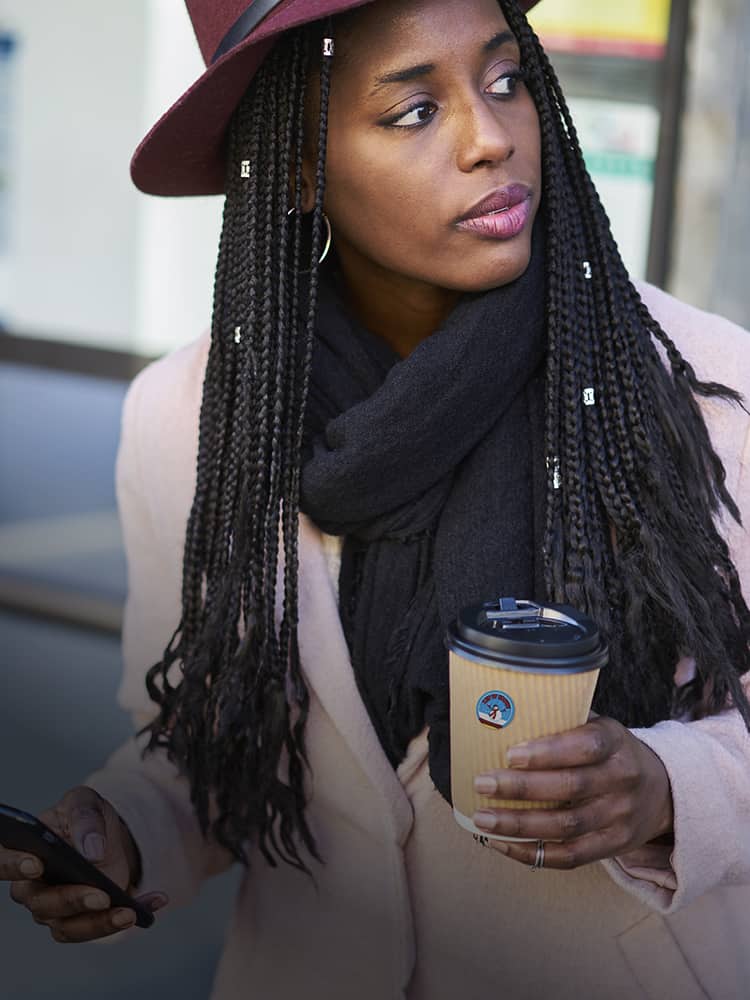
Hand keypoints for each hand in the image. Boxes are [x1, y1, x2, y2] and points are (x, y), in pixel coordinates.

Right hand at [2, 785, 167, 941]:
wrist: (106, 834)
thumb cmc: (85, 816)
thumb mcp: (87, 803)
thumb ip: (85, 819)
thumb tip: (92, 851)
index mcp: (23, 851)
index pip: (4, 861)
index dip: (14, 865)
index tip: (36, 863)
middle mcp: (31, 887)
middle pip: (42, 903)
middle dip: (72, 900)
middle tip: (101, 895)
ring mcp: (53, 909)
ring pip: (69, 926)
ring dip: (101, 922)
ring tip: (130, 912)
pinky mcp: (78, 920)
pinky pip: (98, 927)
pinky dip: (127, 916)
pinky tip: (154, 901)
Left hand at [472, 717, 673, 869]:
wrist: (662, 790)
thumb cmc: (609, 751)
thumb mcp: (598, 727)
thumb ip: (562, 721)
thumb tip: (502, 714)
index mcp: (616, 742)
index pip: (586, 746)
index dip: (548, 751)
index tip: (511, 754)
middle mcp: (622, 779)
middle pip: (570, 788)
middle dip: (521, 788)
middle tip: (482, 783)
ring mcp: (620, 817)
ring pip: (566, 827)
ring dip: (519, 825)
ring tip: (483, 817)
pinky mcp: (614, 846)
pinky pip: (569, 857)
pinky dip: (531, 853)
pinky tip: (500, 843)